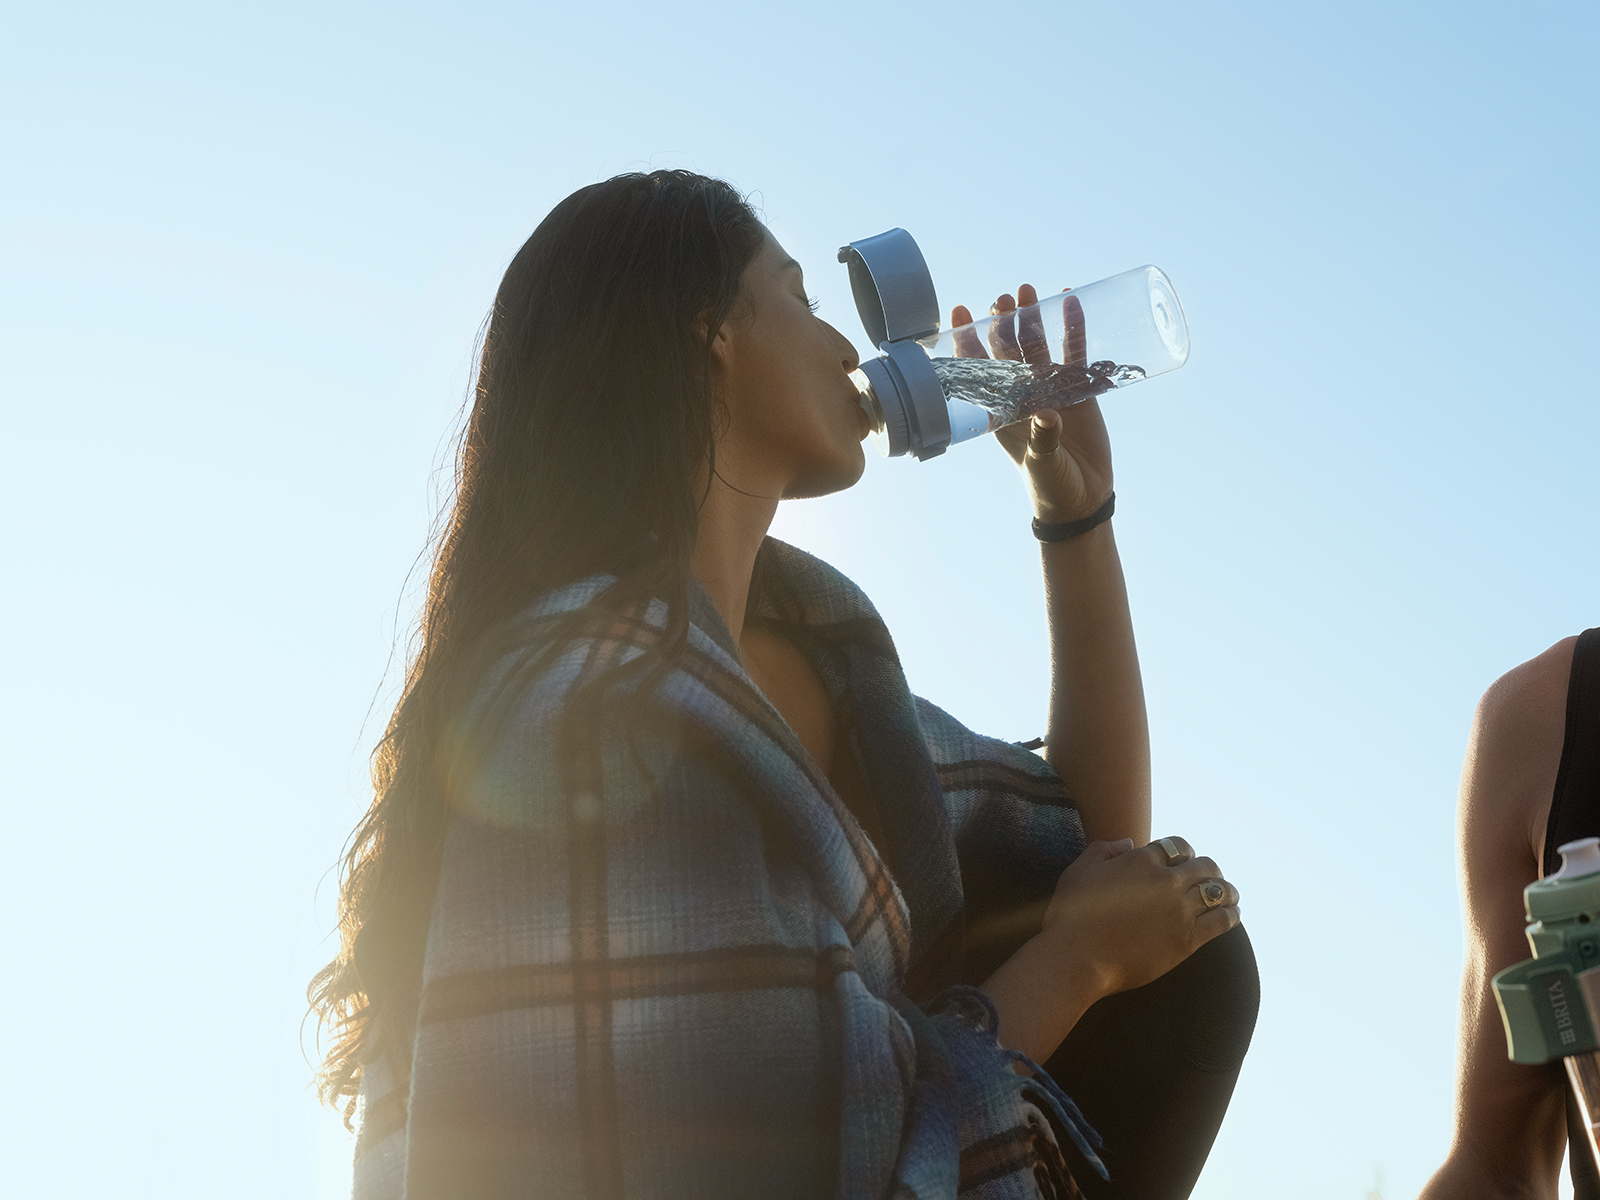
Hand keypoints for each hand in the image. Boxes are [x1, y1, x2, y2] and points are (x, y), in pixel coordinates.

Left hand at [950, 285, 1113, 524]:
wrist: (1081, 500)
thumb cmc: (1050, 486)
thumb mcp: (1041, 465)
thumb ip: (1042, 442)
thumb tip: (1046, 414)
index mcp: (1002, 410)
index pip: (979, 368)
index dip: (968, 340)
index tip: (961, 311)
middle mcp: (1022, 394)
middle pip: (1009, 350)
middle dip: (1003, 322)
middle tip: (1003, 297)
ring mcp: (1050, 389)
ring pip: (1039, 345)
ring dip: (1034, 318)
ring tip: (1030, 291)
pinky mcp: (1078, 390)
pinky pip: (1074, 353)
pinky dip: (1073, 329)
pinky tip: (1071, 303)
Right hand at [1039, 836, 1240, 997]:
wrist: (1078, 957)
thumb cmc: (1072, 915)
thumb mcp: (1079, 870)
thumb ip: (1105, 850)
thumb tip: (1130, 843)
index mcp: (1141, 860)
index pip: (1177, 845)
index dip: (1183, 852)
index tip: (1183, 861)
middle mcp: (1166, 880)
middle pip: (1205, 866)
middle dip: (1209, 869)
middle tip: (1210, 877)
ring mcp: (1180, 910)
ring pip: (1219, 890)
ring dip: (1226, 890)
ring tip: (1229, 895)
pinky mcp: (1188, 939)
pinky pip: (1222, 920)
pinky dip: (1231, 915)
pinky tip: (1232, 915)